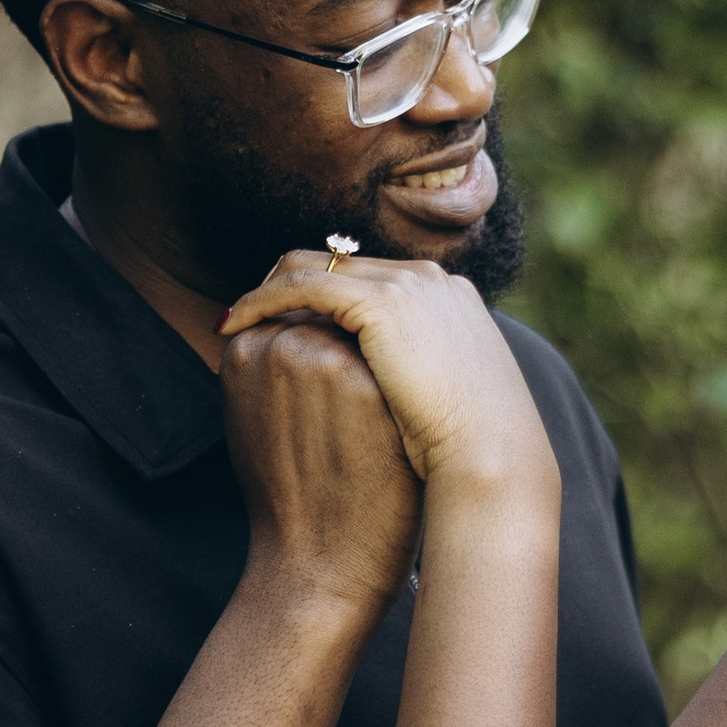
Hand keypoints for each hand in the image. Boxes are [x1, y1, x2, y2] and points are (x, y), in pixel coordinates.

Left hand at [221, 252, 559, 508]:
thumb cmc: (472, 456)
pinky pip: (301, 286)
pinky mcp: (383, 303)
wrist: (493, 463)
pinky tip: (233, 327)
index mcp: (447, 299)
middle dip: (286, 286)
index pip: (368, 280)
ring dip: (266, 290)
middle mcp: (429, 279)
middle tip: (247, 318)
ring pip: (313, 266)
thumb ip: (420, 380)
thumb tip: (385, 391)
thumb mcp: (448, 404)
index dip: (320, 300)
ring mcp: (409, 285)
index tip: (286, 327)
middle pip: (337, 263)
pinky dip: (261, 301)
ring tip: (233, 321)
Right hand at [221, 315, 419, 613]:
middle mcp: (282, 346)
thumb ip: (273, 365)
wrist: (319, 565)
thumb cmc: (290, 497)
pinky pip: (397, 365)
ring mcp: (329, 362)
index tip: (321, 397)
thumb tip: (305, 324)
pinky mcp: (373, 385)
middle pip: (330, 321)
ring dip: (377, 370)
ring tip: (371, 426)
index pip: (291, 317)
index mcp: (245, 351)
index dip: (315, 353)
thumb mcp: (256, 420)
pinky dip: (402, 390)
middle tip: (348, 416)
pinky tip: (399, 429)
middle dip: (347, 354)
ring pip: (368, 338)